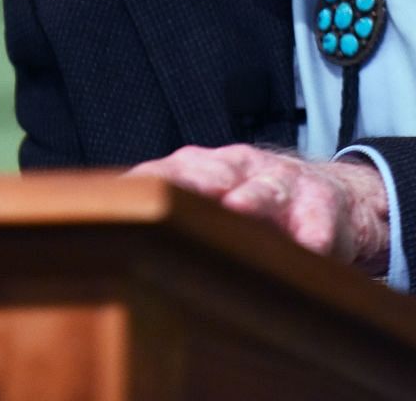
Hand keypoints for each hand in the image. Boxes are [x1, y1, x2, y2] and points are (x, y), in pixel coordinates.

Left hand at [126, 144, 389, 273]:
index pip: (161, 175)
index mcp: (198, 170)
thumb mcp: (204, 202)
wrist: (326, 193)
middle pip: (211, 175)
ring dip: (252, 200)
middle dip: (193, 186)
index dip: (140, 187)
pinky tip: (311, 247)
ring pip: (264, 191)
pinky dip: (316, 234)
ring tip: (239, 209)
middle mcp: (237, 170)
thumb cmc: (246, 201)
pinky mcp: (321, 206)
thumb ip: (157, 216)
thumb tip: (89, 244)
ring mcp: (280, 184)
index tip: (117, 204)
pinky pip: (318, 219)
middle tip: (170, 203)